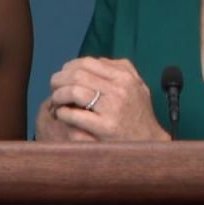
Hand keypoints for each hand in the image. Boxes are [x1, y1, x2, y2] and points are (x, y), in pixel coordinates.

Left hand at [45, 57, 170, 140]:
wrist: (150, 143)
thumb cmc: (140, 114)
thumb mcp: (138, 86)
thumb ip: (121, 70)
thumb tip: (97, 62)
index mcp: (124, 77)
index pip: (88, 62)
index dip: (69, 67)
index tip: (63, 74)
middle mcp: (119, 90)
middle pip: (77, 75)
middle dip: (60, 79)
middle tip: (53, 86)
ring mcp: (112, 108)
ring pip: (73, 91)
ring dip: (58, 95)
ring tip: (56, 100)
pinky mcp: (104, 127)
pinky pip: (73, 114)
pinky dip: (62, 112)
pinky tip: (62, 114)